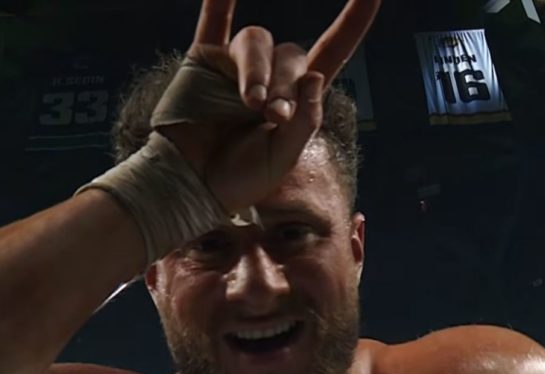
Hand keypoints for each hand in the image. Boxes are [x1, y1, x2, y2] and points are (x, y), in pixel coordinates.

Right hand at [159, 0, 379, 212]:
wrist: (192, 185)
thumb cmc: (238, 178)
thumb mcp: (282, 158)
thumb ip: (305, 121)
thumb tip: (315, 75)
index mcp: (297, 97)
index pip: (332, 52)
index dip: (352, 23)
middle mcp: (270, 75)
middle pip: (291, 55)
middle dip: (286, 85)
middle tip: (273, 116)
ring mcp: (237, 65)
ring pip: (257, 42)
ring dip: (258, 70)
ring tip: (251, 103)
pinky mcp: (204, 59)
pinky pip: (213, 22)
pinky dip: (219, 2)